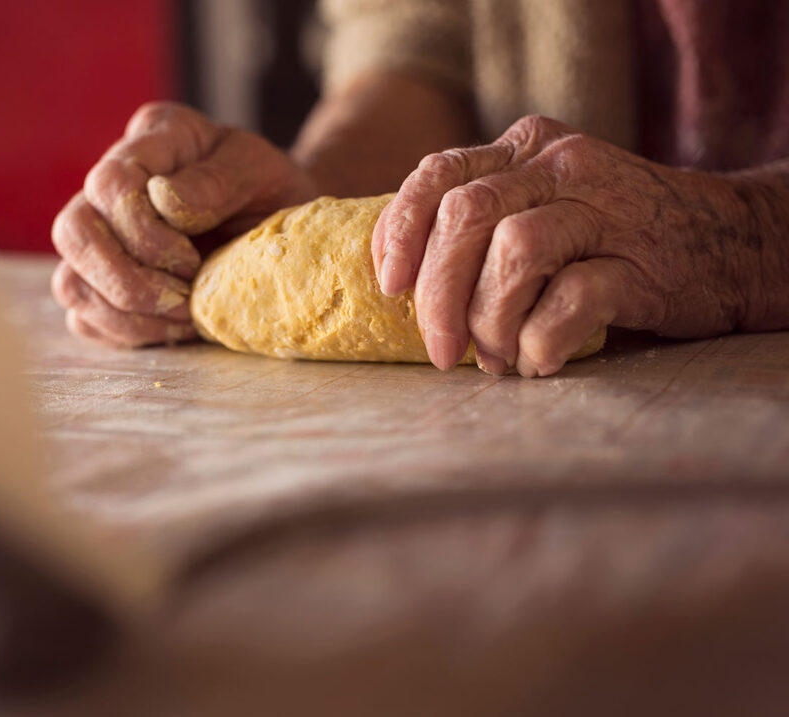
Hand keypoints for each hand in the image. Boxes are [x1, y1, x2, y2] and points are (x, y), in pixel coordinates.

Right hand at [52, 102, 317, 346]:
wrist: (277, 226)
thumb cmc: (269, 192)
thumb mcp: (261, 174)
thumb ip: (218, 181)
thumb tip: (162, 199)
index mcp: (152, 139)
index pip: (110, 183)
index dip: (143, 233)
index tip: (192, 260)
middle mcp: (110, 184)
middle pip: (73, 232)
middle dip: (125, 280)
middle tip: (181, 301)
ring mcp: (99, 234)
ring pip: (71, 281)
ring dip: (126, 313)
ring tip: (184, 318)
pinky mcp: (101, 282)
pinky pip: (86, 317)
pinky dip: (127, 331)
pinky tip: (172, 327)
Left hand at [373, 115, 761, 376]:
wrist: (732, 243)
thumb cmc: (615, 238)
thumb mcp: (545, 205)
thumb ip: (484, 222)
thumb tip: (405, 280)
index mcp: (526, 148)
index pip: (437, 176)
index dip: (401, 233)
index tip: (391, 287)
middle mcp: (561, 165)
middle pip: (465, 217)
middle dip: (437, 294)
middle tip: (440, 351)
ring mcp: (605, 209)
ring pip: (513, 253)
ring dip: (489, 320)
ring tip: (498, 358)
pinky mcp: (641, 263)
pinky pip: (568, 302)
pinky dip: (540, 341)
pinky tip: (541, 361)